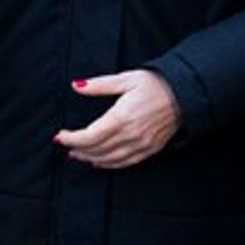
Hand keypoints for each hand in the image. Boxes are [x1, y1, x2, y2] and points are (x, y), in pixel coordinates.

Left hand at [53, 70, 180, 169]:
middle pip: (97, 149)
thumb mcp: (126, 79)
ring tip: (77, 155)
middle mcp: (131, 135)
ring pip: (110, 159)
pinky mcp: (150, 150)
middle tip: (65, 145)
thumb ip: (99, 85)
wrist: (185, 93)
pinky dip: (109, 165)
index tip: (59, 136)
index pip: (90, 136)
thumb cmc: (155, 83)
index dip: (72, 138)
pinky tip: (98, 162)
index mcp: (122, 117)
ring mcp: (142, 145)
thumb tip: (76, 86)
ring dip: (90, 158)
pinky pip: (126, 163)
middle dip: (78, 149)